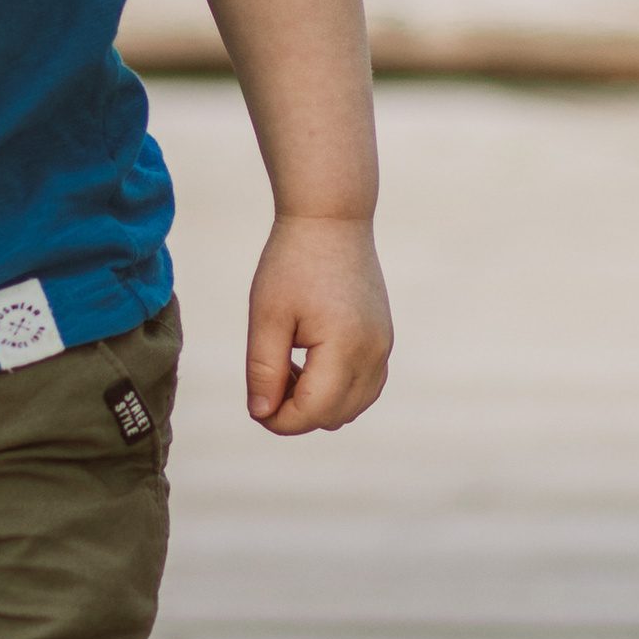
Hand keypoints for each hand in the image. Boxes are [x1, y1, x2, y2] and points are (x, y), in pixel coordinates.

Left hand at [244, 214, 391, 435]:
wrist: (331, 218)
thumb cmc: (292, 262)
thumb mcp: (267, 316)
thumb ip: (264, 370)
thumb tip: (262, 413)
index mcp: (344, 347)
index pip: (312, 412)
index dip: (278, 420)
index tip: (254, 403)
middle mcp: (374, 353)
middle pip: (334, 416)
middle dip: (296, 413)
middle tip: (267, 380)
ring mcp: (384, 347)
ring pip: (353, 406)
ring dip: (318, 402)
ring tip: (287, 367)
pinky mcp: (384, 339)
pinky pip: (365, 386)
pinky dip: (337, 389)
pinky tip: (308, 363)